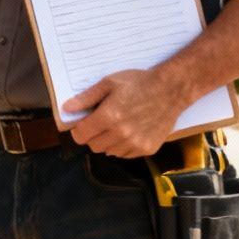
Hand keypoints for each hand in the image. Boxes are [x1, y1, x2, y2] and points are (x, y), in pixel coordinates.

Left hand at [62, 69, 188, 158]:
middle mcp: (121, 134)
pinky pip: (125, 154)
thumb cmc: (139, 83)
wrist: (171, 89)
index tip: (83, 124)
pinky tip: (130, 131)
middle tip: (102, 122)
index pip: (81, 136)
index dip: (79, 129)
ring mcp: (135, 143)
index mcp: (109, 117)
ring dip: (108, 141)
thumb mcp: (109, 83)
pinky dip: (123, 146)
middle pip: (93, 146)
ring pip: (109, 151)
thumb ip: (86, 98)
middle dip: (93, 135)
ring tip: (118, 125)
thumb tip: (66, 108)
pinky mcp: (147, 149)